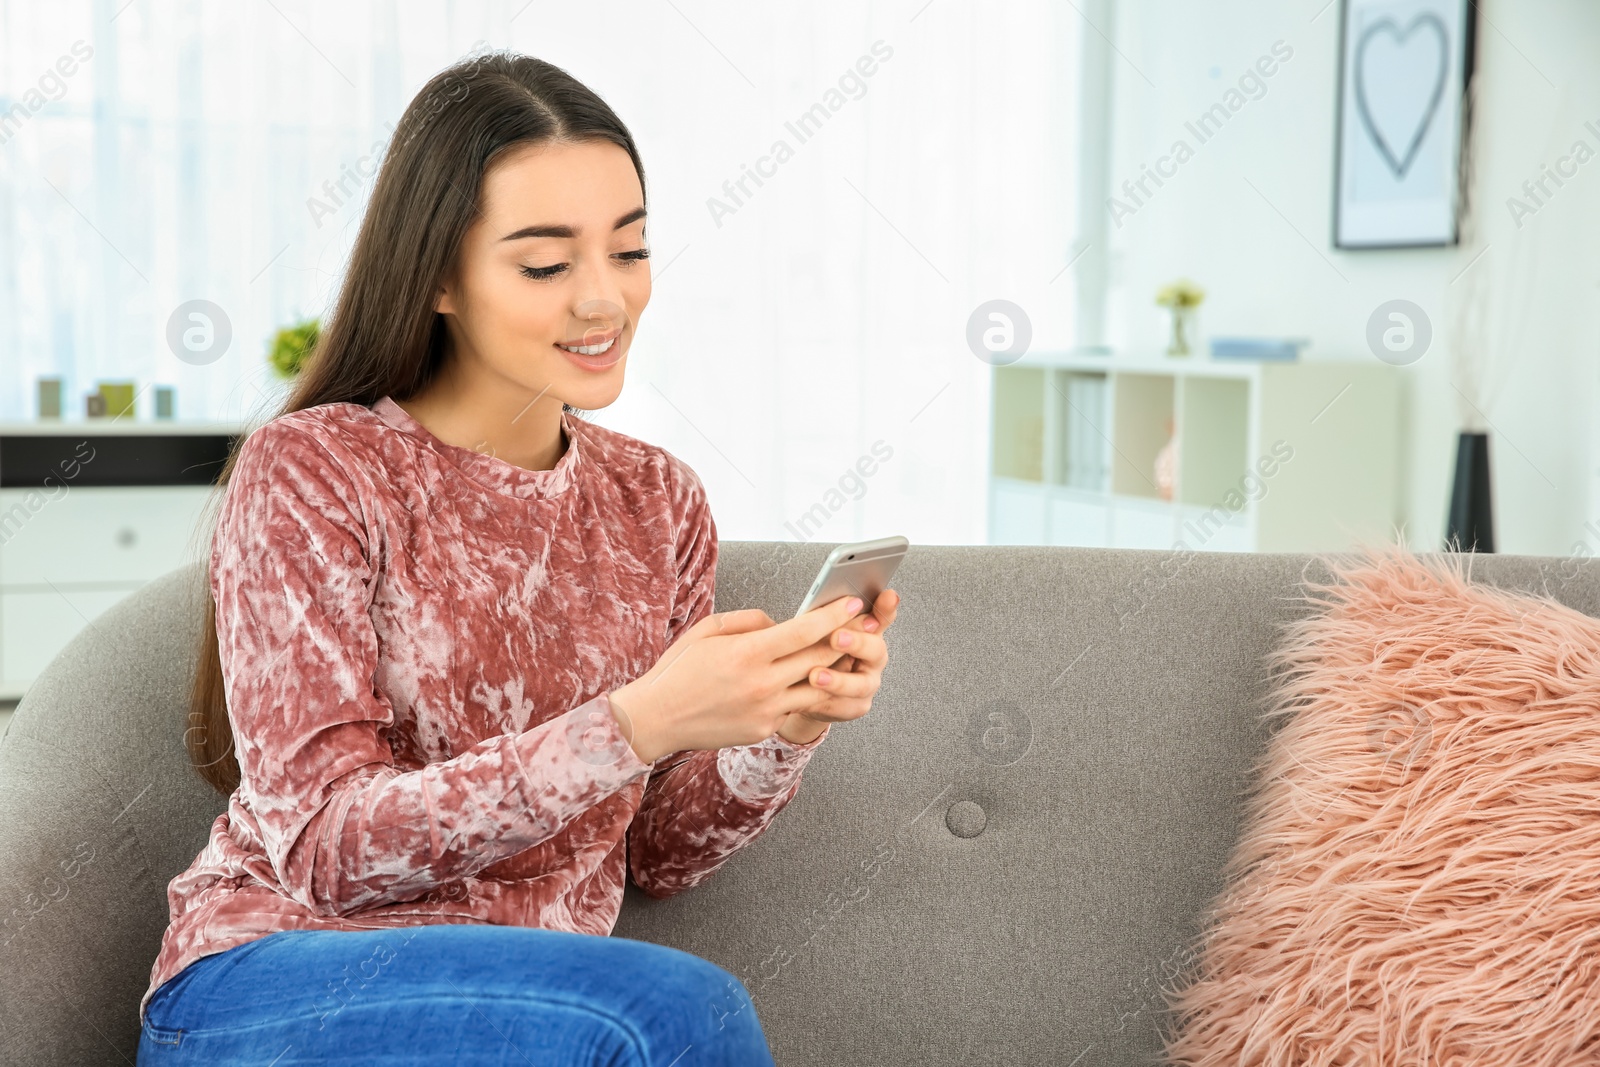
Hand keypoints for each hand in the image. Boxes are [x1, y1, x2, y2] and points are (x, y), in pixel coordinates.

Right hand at [607, 594, 866, 763]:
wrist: (657, 718)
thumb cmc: (680, 668)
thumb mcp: (709, 629)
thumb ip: (751, 621)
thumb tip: (782, 624)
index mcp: (747, 653)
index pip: (804, 631)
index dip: (833, 615)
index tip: (853, 603)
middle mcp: (762, 684)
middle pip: (819, 659)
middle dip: (845, 639)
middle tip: (864, 625)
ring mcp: (766, 711)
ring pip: (817, 688)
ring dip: (835, 670)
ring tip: (848, 654)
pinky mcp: (764, 729)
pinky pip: (794, 706)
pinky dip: (804, 691)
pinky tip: (812, 680)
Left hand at [779, 588, 898, 742]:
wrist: (802, 690)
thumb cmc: (811, 650)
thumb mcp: (814, 630)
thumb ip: (819, 617)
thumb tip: (811, 608)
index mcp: (866, 631)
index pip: (882, 616)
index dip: (886, 607)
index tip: (888, 595)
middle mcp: (873, 657)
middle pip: (875, 649)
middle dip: (857, 642)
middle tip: (836, 637)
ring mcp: (867, 683)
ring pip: (860, 684)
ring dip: (838, 680)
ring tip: (815, 675)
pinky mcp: (856, 706)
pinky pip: (845, 706)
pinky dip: (825, 701)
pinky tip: (807, 698)